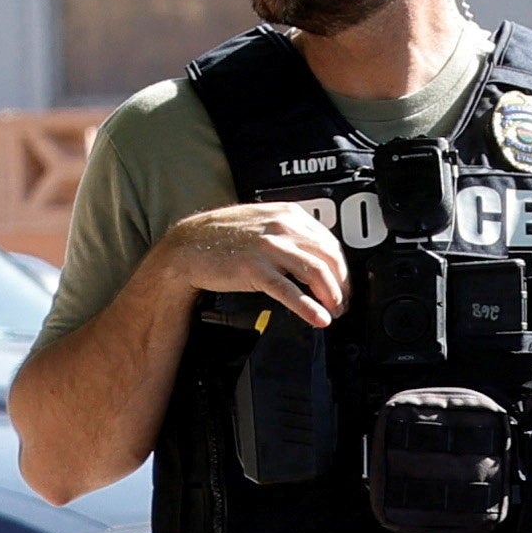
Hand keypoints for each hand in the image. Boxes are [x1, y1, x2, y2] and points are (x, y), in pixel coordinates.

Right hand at [157, 200, 349, 324]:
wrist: (187, 246)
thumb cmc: (222, 235)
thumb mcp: (262, 221)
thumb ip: (289, 231)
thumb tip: (316, 253)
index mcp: (288, 214)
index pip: (330, 242)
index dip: (342, 268)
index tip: (344, 284)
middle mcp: (282, 227)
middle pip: (329, 258)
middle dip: (341, 285)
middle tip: (342, 303)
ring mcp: (268, 248)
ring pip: (316, 272)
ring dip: (331, 296)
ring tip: (334, 312)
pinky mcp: (254, 269)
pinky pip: (289, 291)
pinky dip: (308, 307)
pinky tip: (318, 318)